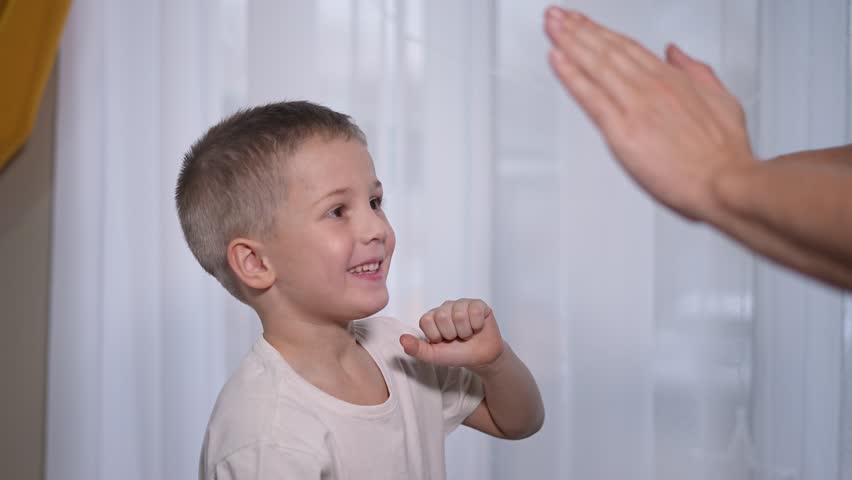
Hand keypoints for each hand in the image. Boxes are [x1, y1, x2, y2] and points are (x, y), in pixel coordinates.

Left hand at [399, 298, 504, 369]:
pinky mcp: (478, 304)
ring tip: (467, 334)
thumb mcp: (433, 356)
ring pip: (459, 315)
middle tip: (457, 338)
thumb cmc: (456, 354)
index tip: (442, 341)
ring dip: (465, 331)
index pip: (427, 320)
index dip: (436, 335)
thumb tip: (402, 339)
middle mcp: (445, 307)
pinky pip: (475, 311)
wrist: (480, 358)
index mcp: (432, 317)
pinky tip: (477, 328)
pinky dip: (477, 326)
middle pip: (443, 316)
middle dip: (452, 334)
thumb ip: (416, 349)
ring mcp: (462, 304)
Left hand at [543, 6, 758, 221]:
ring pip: (596, 64)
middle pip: (607, 49)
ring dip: (568, 42)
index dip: (600, 32)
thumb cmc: (723, 153)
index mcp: (671, 78)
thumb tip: (674, 52)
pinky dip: (571, 75)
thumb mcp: (719, 98)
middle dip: (577, 29)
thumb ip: (694, 71)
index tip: (582, 21)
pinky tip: (556, 59)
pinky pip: (590, 96)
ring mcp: (635, 105)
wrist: (725, 182)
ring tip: (550, 25)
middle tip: (555, 15)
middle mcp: (650, 86)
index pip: (627, 47)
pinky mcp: (622, 129)